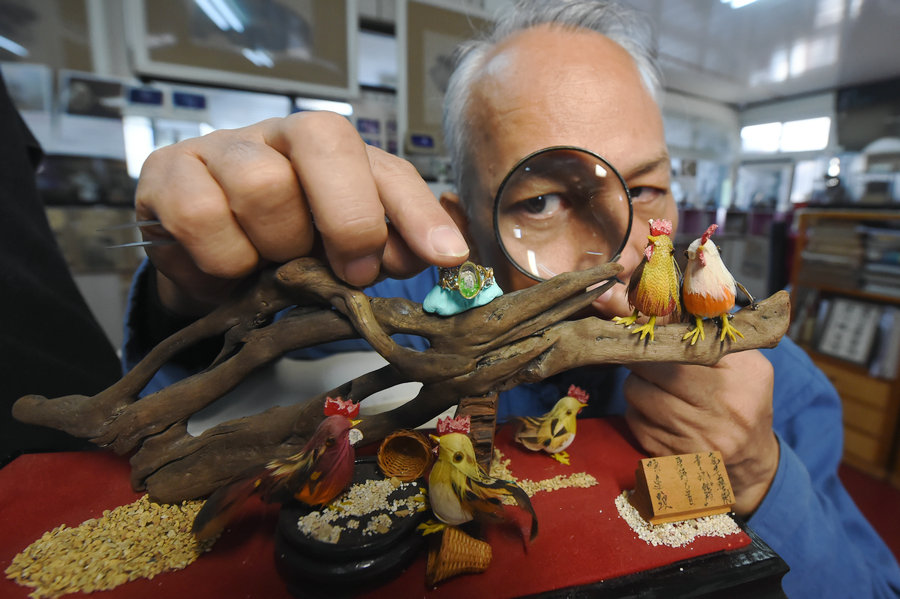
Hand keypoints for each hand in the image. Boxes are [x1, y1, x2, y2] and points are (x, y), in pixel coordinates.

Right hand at [135, 111, 468, 314]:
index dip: (418, 211)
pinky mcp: (166, 173)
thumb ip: (393, 242)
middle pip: (324, 144)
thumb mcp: (343, 246)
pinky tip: (226, 268)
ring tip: (270, 265)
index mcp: (332, 149)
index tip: (445, 257)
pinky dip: (222, 262)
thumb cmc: (283, 244)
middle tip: (346, 271)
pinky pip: (203, 219)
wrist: (205, 256)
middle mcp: (279, 134)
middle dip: (347, 220)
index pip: (385, 165)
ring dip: (275, 248)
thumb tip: (445, 252)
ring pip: (263, 185)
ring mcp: (220, 148)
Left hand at [624, 350, 778, 515]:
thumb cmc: (743, 398)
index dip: (655, 340)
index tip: (646, 334)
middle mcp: (720, 411)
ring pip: (636, 395)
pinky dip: (637, 410)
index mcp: (740, 378)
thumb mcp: (742, 362)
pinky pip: (635, 421)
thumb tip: (659, 312)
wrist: (751, 457)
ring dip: (636, 384)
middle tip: (644, 356)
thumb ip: (706, 334)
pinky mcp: (673, 457)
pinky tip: (655, 410)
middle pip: (650, 370)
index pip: (680, 349)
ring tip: (653, 384)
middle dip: (639, 359)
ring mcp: (696, 439)